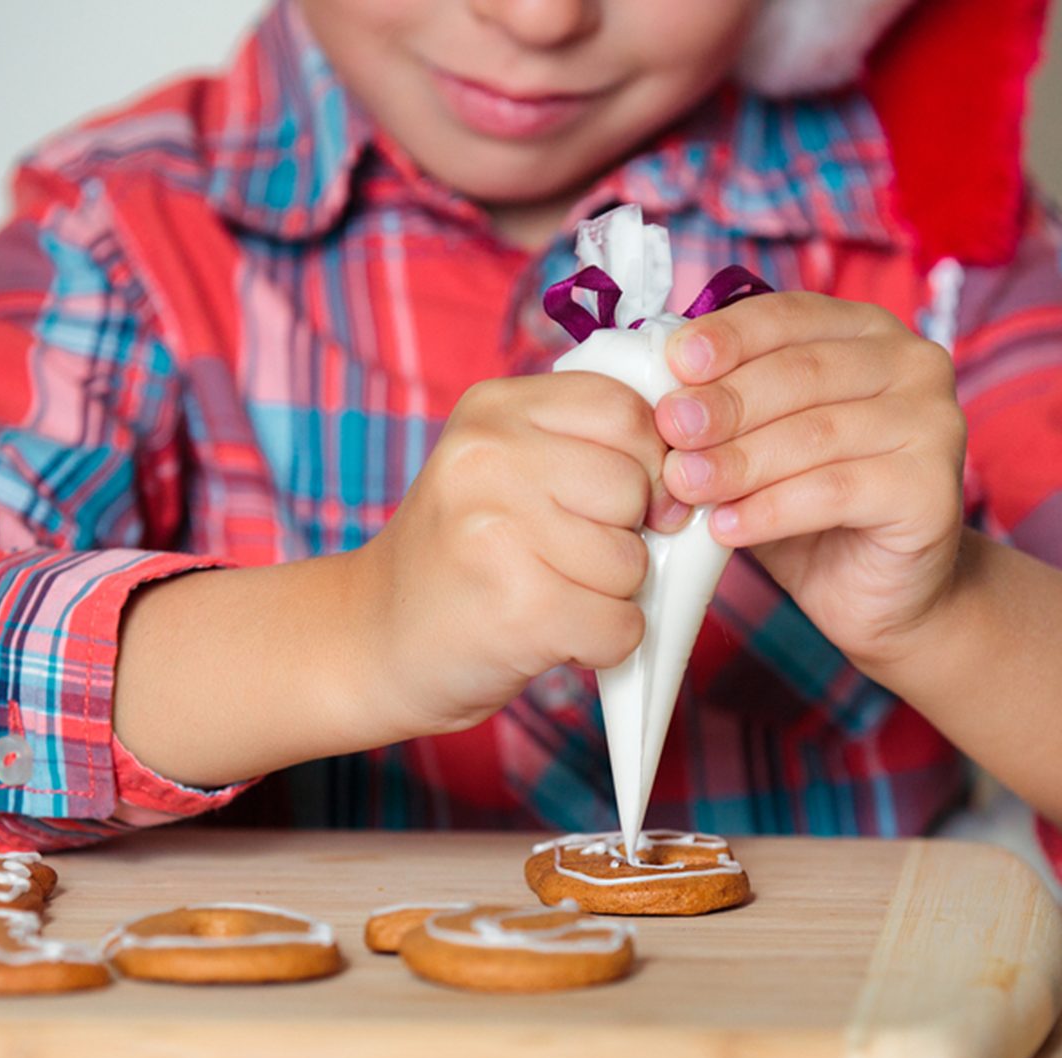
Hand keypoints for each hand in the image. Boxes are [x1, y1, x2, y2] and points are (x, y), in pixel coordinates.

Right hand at [363, 372, 677, 733]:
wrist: (369, 639)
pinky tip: (554, 636)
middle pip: (637, 487)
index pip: (626, 409)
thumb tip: (692, 467)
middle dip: (628, 536)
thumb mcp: (497, 469)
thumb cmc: (457, 557)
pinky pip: (620, 625)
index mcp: (492, 409)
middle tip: (572, 558)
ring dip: (612, 595)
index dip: (650, 461)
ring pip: (632, 563)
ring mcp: (497, 532)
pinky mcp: (517, 608)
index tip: (629, 501)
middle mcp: (487, 458)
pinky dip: (604, 644)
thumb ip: (579, 446)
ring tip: (551, 594)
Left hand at [656, 292, 966, 670]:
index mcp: (863, 333)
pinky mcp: (933, 488)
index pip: (788, 316)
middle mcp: (910, 364)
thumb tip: (655, 395)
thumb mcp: (755, 447)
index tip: (673, 362)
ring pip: (815, 433)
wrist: (877, 593)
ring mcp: (933, 422)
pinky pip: (836, 491)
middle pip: (800, 372)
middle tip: (669, 431)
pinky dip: (771, 509)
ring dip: (739, 460)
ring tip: (683, 485)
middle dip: (725, 402)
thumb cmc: (807, 511)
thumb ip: (721, 414)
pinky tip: (725, 527)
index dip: (728, 336)